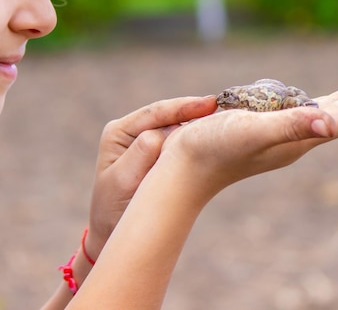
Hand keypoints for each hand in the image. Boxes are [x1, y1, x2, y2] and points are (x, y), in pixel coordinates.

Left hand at [86, 96, 216, 257]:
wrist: (113, 235)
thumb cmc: (114, 211)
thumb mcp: (124, 181)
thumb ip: (142, 154)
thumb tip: (164, 133)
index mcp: (119, 132)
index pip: (156, 112)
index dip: (184, 106)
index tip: (211, 103)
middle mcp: (133, 131)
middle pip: (170, 115)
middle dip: (196, 111)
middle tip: (225, 108)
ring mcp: (147, 142)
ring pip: (179, 127)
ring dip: (199, 124)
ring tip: (224, 119)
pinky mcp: (161, 154)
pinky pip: (182, 142)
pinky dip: (197, 140)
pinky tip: (215, 137)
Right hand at [157, 76, 337, 197]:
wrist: (186, 167)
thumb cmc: (214, 148)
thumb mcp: (251, 132)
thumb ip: (290, 126)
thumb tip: (330, 123)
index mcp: (300, 138)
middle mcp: (297, 137)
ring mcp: (283, 134)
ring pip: (328, 112)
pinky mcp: (267, 128)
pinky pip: (306, 110)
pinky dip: (325, 101)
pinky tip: (323, 99)